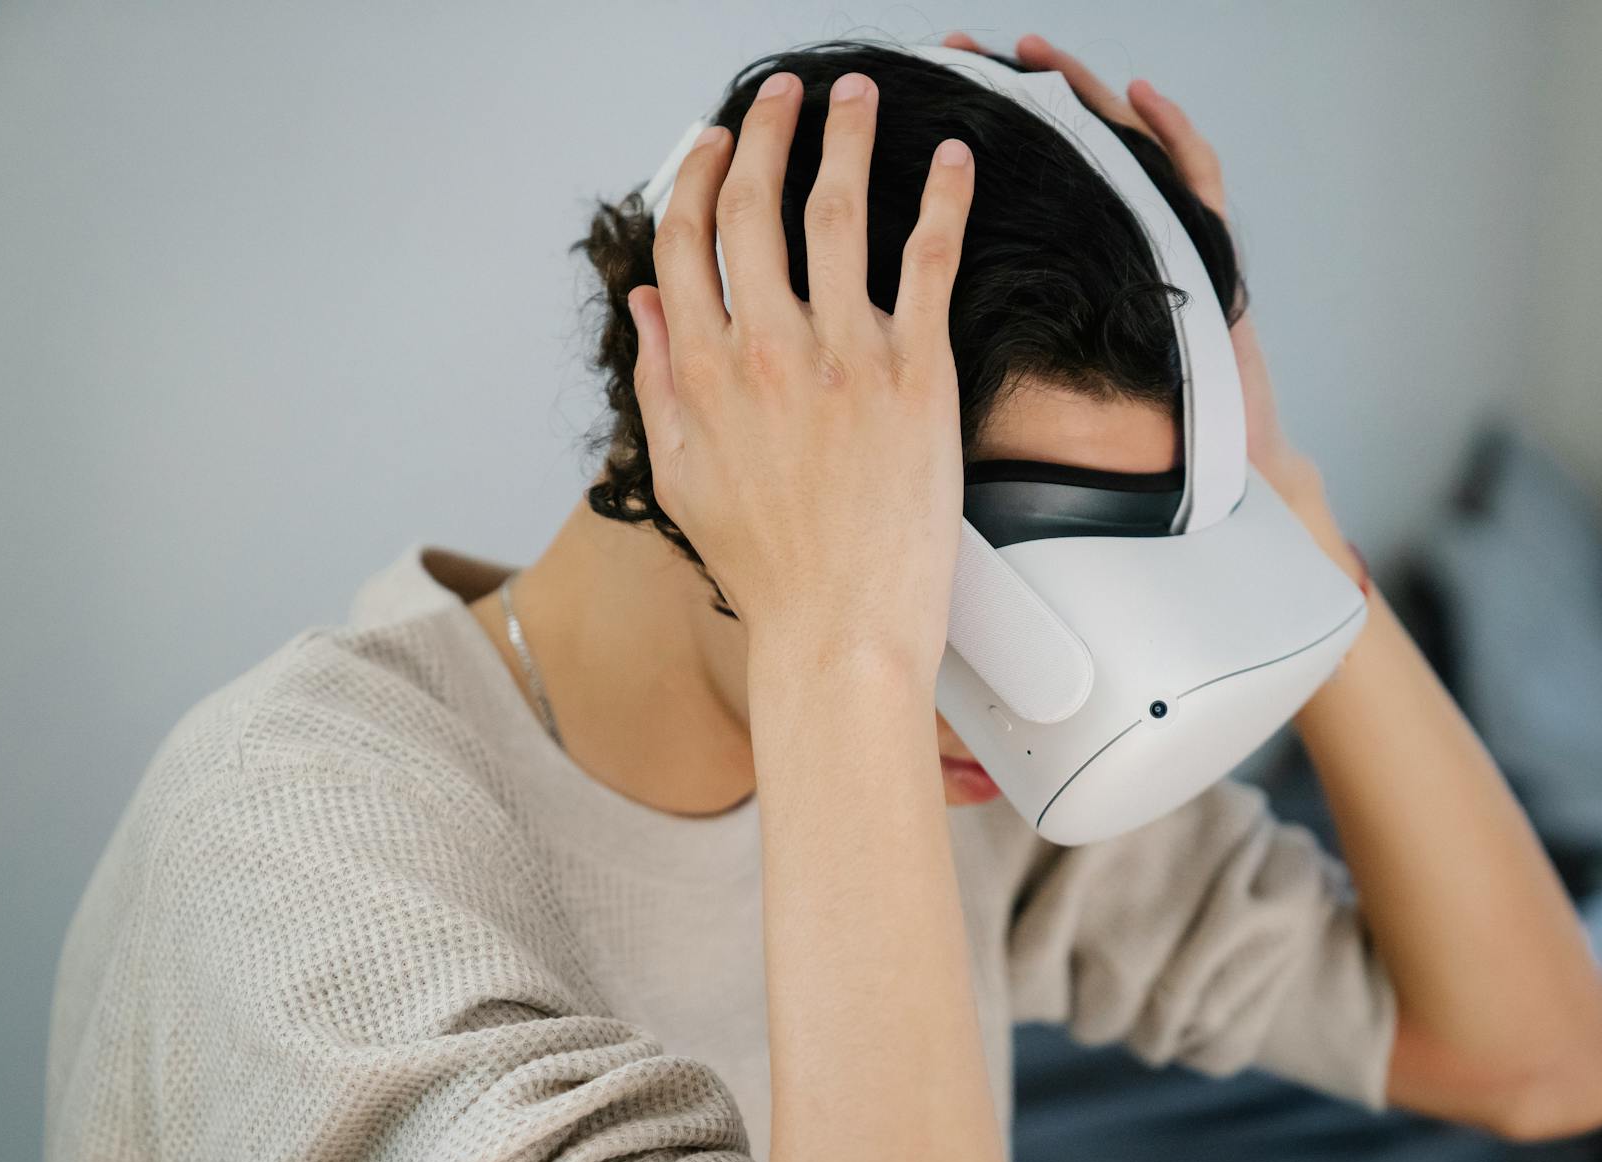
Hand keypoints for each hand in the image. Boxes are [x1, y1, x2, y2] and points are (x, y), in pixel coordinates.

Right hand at [627, 71, 976, 678]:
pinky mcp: (916, 373)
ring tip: (857, 94)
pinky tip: (954, 158)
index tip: (716, 141)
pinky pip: (930, 260)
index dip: (701, 176)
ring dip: (847, 137)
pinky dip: (943, 200)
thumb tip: (647, 301)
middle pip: (758, 207)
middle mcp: (766, 349)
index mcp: (702, 371)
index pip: (689, 240)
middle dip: (769, 132)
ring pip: (839, 212)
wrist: (840, 629)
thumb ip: (658, 379)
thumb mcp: (680, 477)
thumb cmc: (767, 568)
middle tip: (787, 93)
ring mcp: (844, 355)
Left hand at [943, 32, 1324, 506]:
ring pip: (1115, 149)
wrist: (1174, 480)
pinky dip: (1172, 134)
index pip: (995, 191)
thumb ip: (936, 357)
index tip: (907, 104)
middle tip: (957, 52)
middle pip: (1050, 152)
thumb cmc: (1087, 449)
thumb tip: (853, 341)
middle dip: (1004, 99)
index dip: (953, 148)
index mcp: (1045, 275)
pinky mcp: (1206, 254)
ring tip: (1033, 51)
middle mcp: (1097, 251)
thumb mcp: (995, 398)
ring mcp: (1152, 246)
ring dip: (1078, 95)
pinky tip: (1141, 95)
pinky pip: (1195, 180)